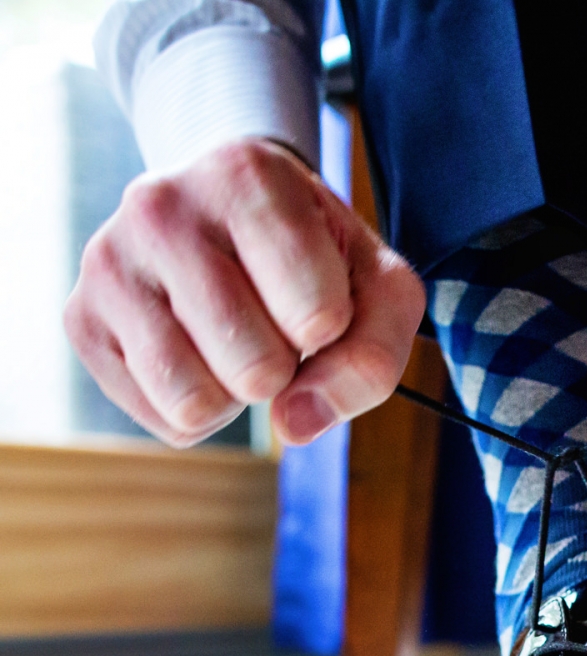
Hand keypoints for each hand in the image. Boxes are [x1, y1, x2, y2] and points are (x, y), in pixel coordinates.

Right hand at [64, 137, 424, 447]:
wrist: (234, 215)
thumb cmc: (320, 257)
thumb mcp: (380, 288)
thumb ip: (373, 357)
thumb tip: (295, 423)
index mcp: (247, 176)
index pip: (318, 317)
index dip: (334, 328)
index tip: (322, 294)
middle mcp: (162, 207)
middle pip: (256, 368)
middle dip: (286, 366)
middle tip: (275, 319)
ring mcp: (110, 262)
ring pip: (196, 400)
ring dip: (239, 394)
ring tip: (239, 338)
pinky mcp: (81, 318)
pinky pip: (164, 419)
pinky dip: (202, 410)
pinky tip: (202, 352)